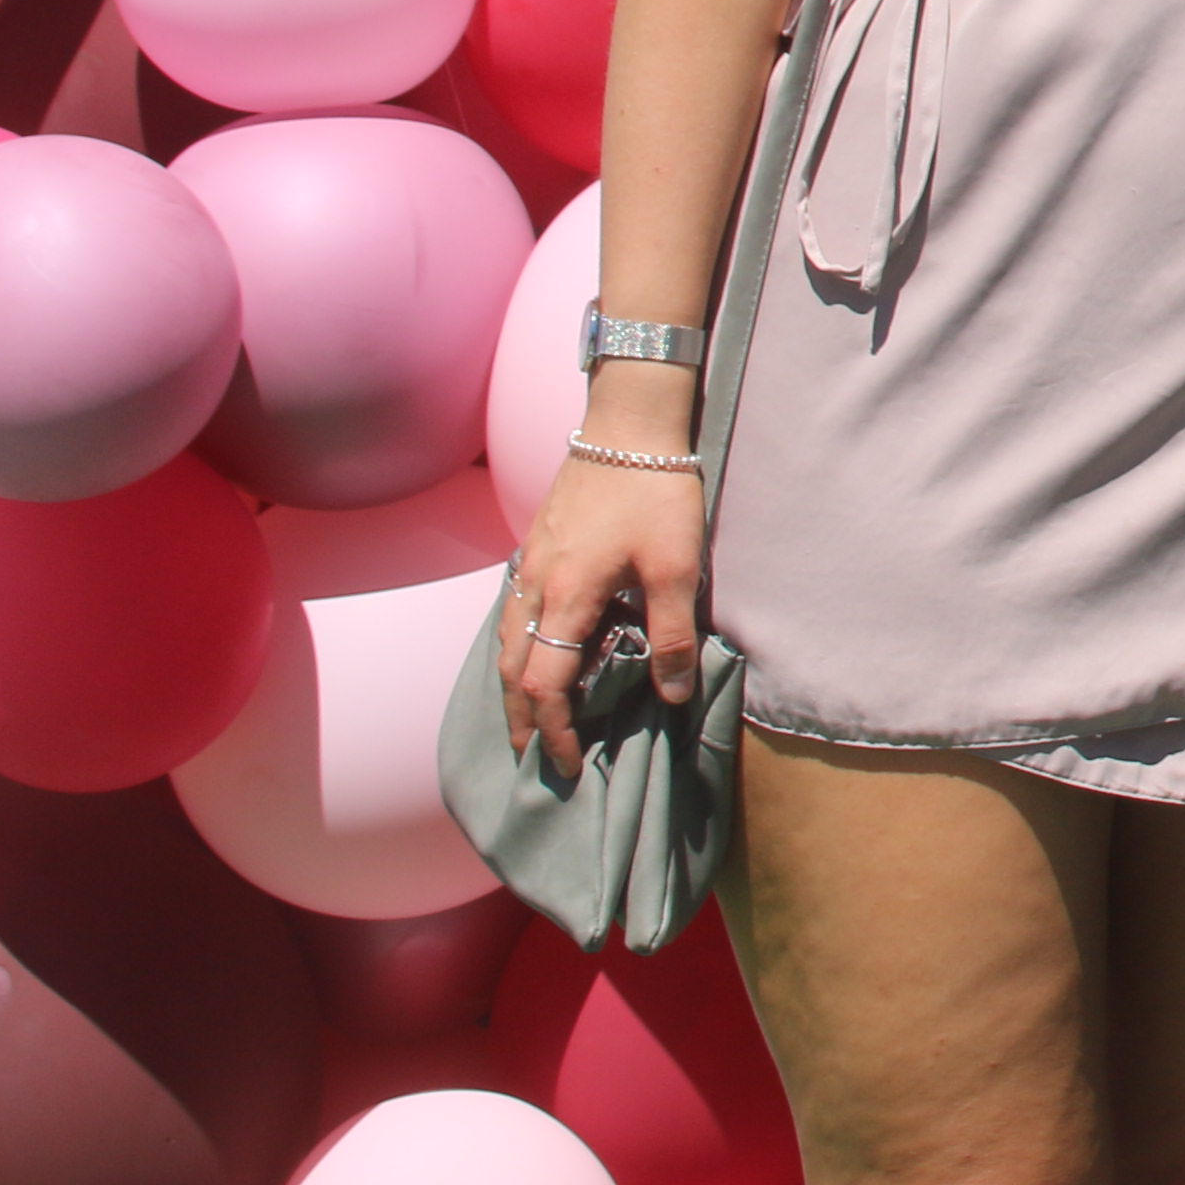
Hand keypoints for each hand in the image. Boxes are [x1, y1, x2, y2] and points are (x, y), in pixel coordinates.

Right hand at [497, 448, 704, 776]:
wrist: (628, 422)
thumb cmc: (656, 492)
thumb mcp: (678, 567)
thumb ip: (672, 634)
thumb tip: (671, 694)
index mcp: (566, 598)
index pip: (545, 684)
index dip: (555, 730)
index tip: (570, 762)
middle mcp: (535, 584)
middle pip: (513, 668)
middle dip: (521, 717)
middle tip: (534, 754)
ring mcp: (529, 561)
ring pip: (506, 638)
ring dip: (513, 683)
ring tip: (527, 714)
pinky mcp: (537, 542)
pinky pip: (512, 608)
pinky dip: (516, 644)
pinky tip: (532, 648)